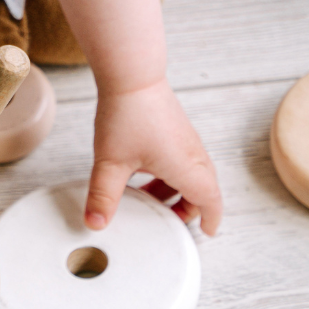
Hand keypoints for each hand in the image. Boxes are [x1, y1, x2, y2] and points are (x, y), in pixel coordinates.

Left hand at [86, 79, 221, 235]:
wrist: (132, 75)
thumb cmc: (128, 115)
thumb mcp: (110, 163)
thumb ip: (103, 196)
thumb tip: (96, 223)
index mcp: (187, 168)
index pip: (211, 201)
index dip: (211, 220)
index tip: (206, 232)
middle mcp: (193, 154)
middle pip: (203, 190)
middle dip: (188, 208)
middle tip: (167, 220)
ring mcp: (186, 139)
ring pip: (191, 173)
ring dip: (175, 190)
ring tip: (148, 198)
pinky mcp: (175, 127)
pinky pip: (182, 158)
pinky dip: (169, 173)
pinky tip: (142, 172)